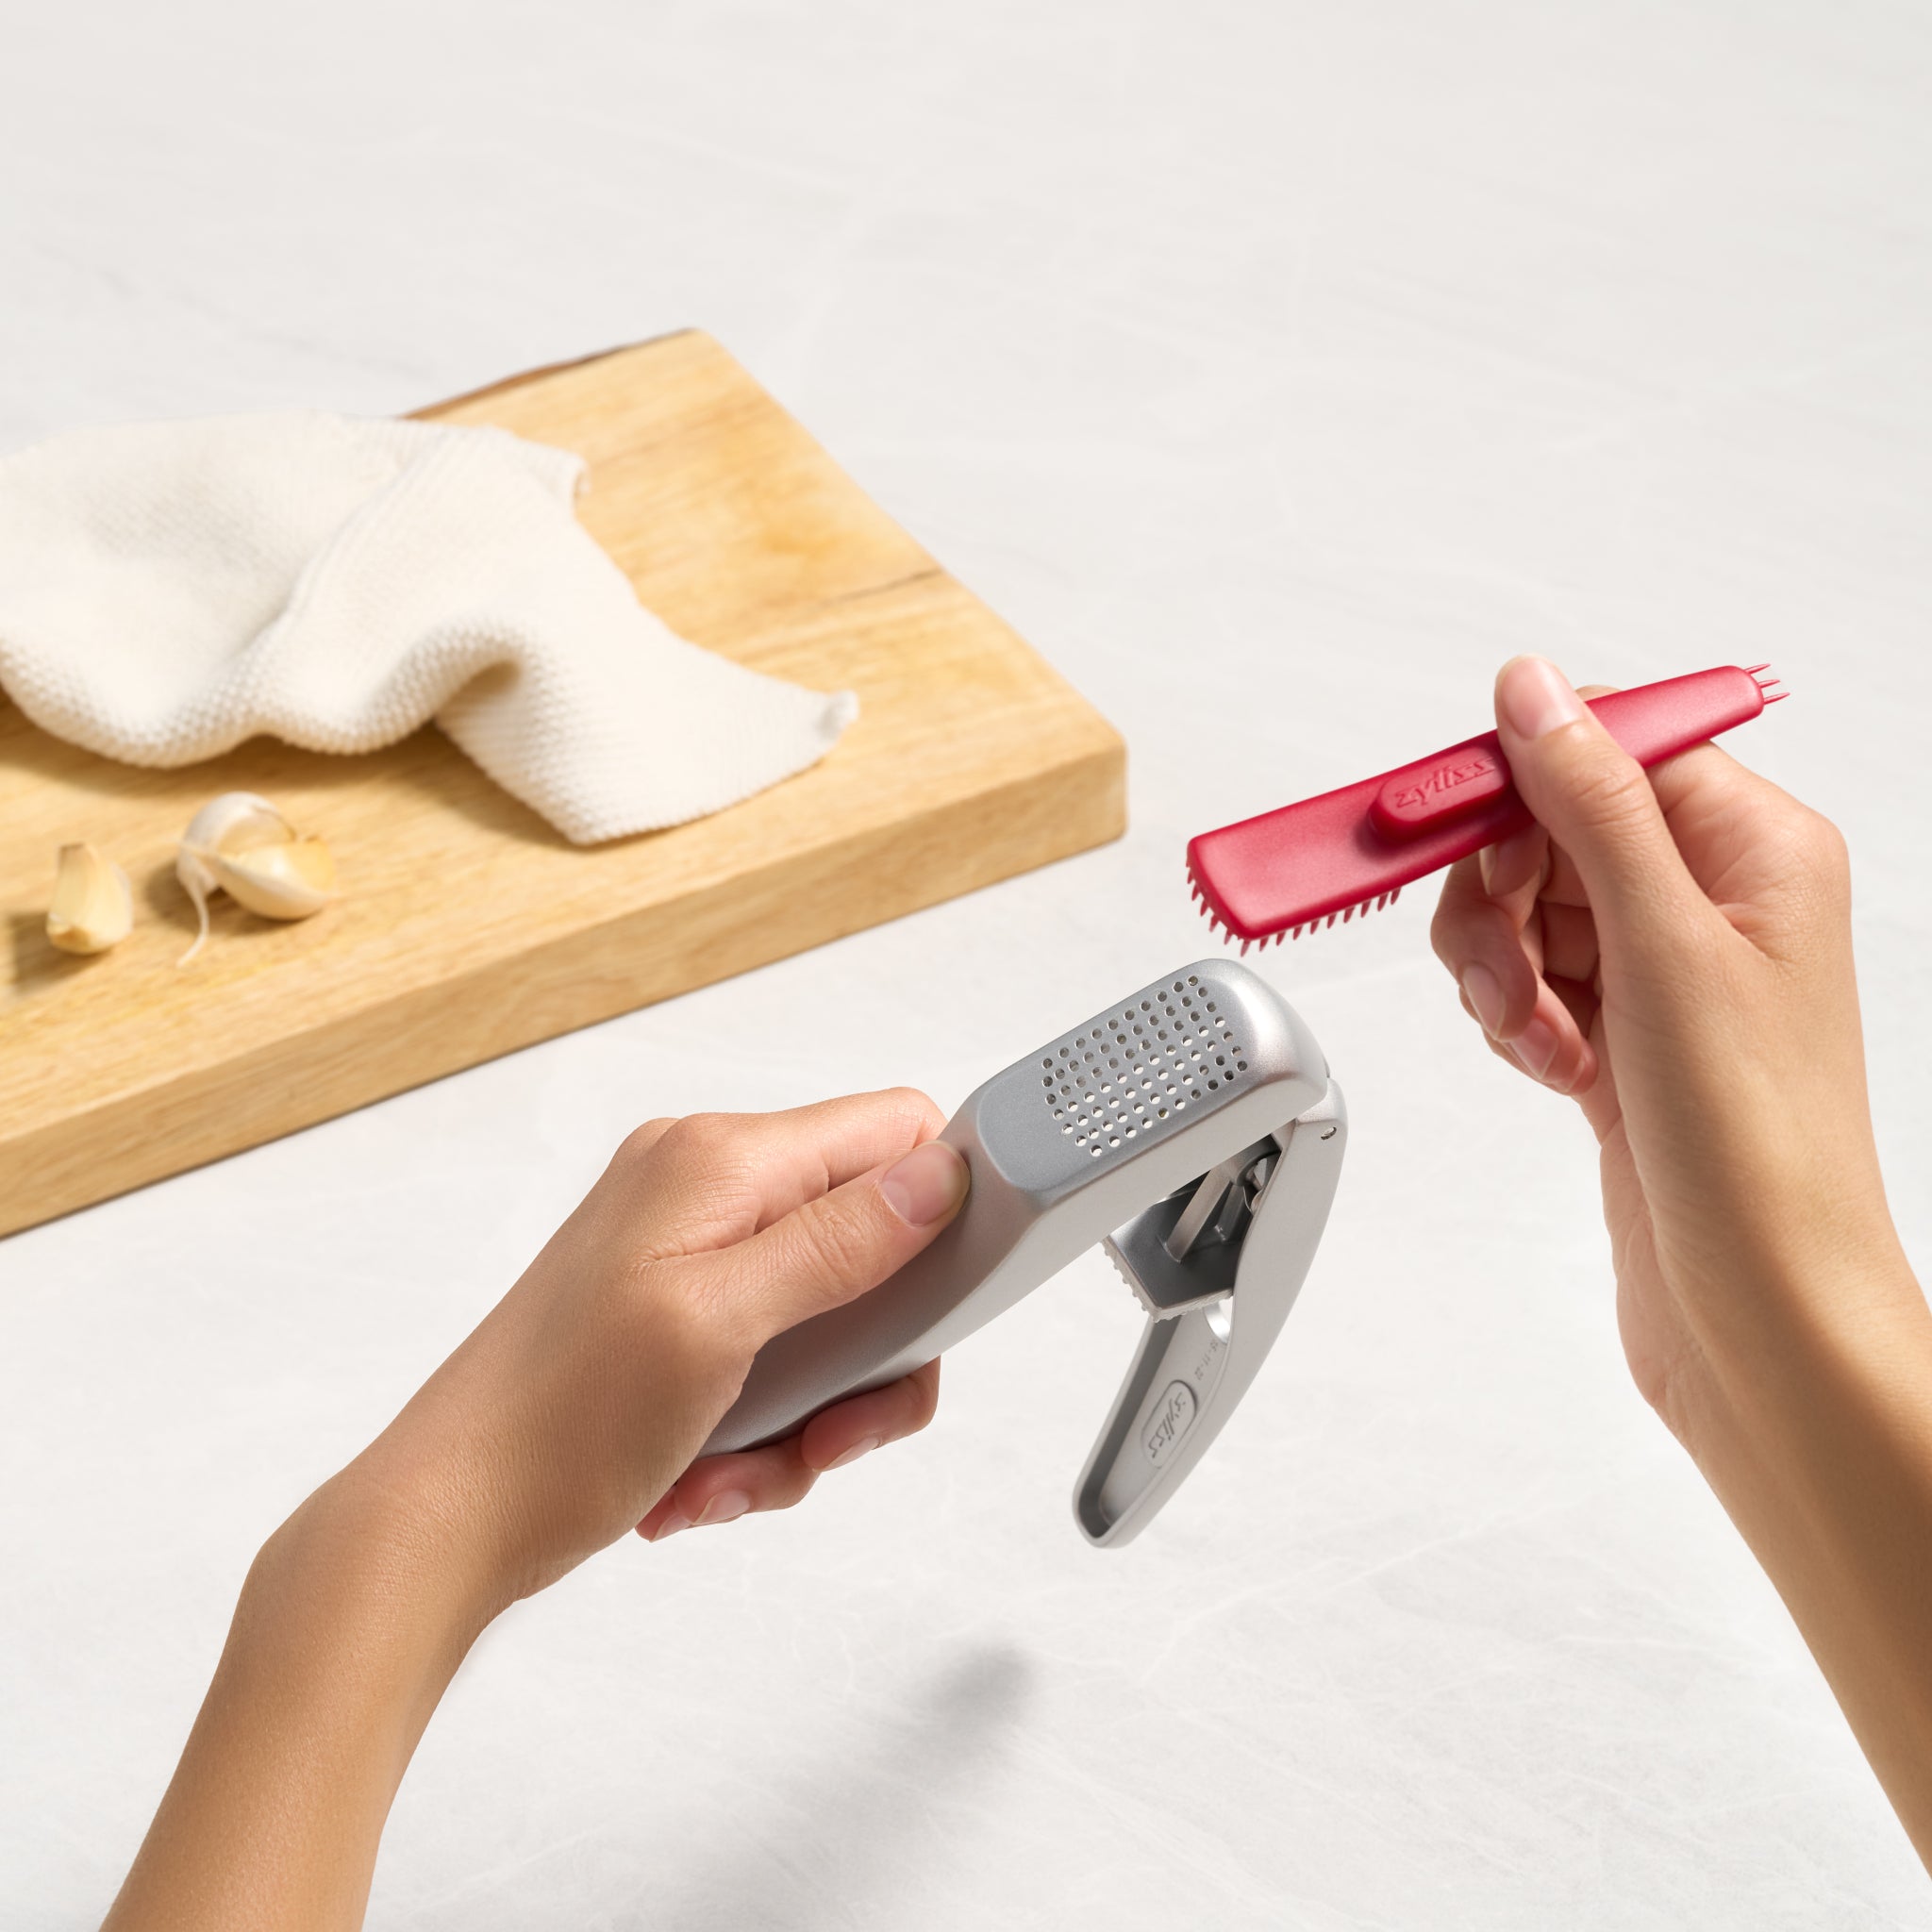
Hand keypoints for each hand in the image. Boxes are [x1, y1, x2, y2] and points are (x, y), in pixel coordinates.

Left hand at [359, 1088, 970, 1606]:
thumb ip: (836, 1243)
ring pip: (831, 1326)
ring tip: (739, 1467)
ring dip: (808, 1417)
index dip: (939, 1213)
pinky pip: (775, 1366)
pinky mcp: (679, 1316)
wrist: (449, 1517)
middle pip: (873, 1247)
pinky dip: (759, 1435)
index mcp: (719, 1158)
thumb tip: (938, 1172)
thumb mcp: (717, 1324)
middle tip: (828, 1429)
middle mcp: (707, 1187)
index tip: (928, 1316)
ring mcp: (690, 1253)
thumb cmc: (553, 1424)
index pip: (893, 1132)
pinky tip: (701, 1476)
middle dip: (865, 1360)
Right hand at [1429, 657, 1931, 1868]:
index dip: (1512, 780)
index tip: (1433, 818)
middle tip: (1497, 960)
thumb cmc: (1757, 1148)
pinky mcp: (1620, 1037)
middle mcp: (1713, 900)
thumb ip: (1590, 803)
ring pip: (1524, 909)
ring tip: (1532, 1031)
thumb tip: (1535, 689)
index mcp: (1755, 848)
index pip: (1607, 749)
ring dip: (1498, 966)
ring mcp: (1662, 973)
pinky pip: (1528, 981)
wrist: (1758, 1314)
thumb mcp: (1664, 946)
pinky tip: (1548, 1066)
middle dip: (1496, 894)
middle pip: (1548, 829)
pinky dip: (1515, 1016)